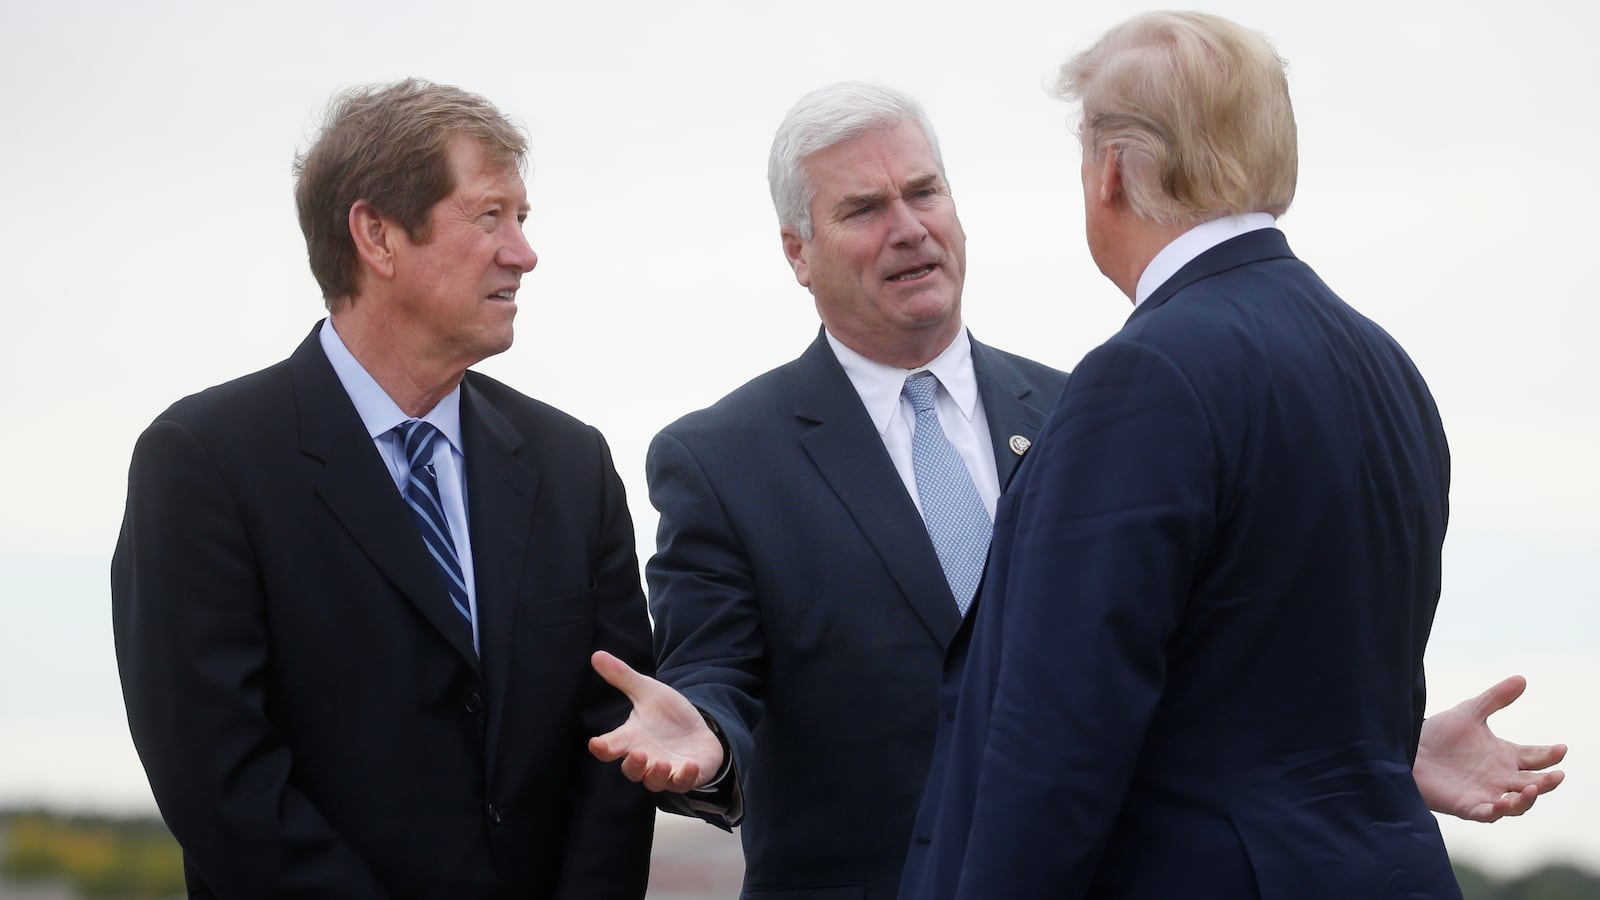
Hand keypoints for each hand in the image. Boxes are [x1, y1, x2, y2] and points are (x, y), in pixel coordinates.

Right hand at [588, 651, 725, 792]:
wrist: (698, 731)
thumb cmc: (668, 715)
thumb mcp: (649, 691)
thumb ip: (623, 677)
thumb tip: (596, 654)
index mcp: (631, 739)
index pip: (610, 747)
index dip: (602, 748)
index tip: (596, 744)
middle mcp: (645, 759)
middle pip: (631, 771)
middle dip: (633, 765)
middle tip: (636, 754)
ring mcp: (665, 771)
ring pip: (654, 782)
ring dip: (656, 775)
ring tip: (661, 762)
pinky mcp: (686, 776)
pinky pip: (683, 783)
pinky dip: (685, 777)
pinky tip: (689, 765)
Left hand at [1414, 675, 1566, 821]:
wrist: (1407, 748)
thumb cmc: (1438, 734)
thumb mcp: (1470, 712)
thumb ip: (1495, 698)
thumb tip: (1521, 679)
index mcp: (1505, 756)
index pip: (1536, 758)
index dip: (1550, 755)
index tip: (1561, 748)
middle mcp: (1500, 777)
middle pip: (1533, 783)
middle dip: (1548, 781)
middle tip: (1558, 774)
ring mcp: (1486, 793)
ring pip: (1518, 803)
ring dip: (1528, 798)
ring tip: (1534, 787)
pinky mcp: (1468, 805)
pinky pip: (1489, 813)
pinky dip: (1500, 810)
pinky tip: (1504, 801)